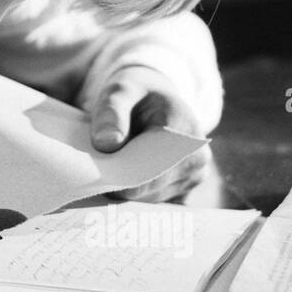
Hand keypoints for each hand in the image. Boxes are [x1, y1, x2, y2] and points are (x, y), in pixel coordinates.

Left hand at [90, 65, 207, 202]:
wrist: (155, 98)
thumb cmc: (137, 93)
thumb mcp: (121, 90)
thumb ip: (111, 112)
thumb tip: (106, 144)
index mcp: (187, 137)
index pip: (150, 171)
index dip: (120, 175)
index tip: (94, 171)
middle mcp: (197, 163)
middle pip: (147, 190)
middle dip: (118, 182)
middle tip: (93, 168)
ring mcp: (192, 180)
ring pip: (146, 199)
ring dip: (123, 188)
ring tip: (108, 166)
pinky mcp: (182, 192)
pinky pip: (150, 202)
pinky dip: (130, 192)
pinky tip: (117, 177)